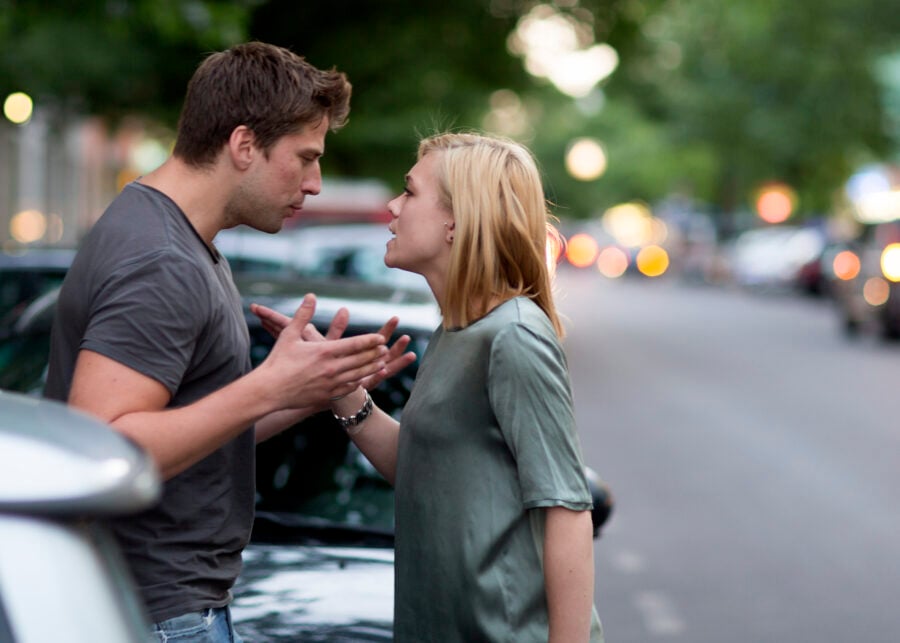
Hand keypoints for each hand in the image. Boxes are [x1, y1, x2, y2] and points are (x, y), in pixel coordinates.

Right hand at [257, 295, 387, 409]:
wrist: (269, 391)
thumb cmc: (278, 361)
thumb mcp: (289, 334)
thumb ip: (303, 315)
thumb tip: (311, 295)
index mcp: (324, 352)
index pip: (354, 344)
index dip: (369, 341)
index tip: (380, 338)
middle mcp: (331, 368)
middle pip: (361, 360)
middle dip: (375, 354)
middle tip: (385, 349)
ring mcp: (330, 383)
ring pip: (358, 375)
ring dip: (372, 368)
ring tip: (382, 362)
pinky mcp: (327, 395)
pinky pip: (348, 388)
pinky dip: (359, 382)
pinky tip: (365, 379)